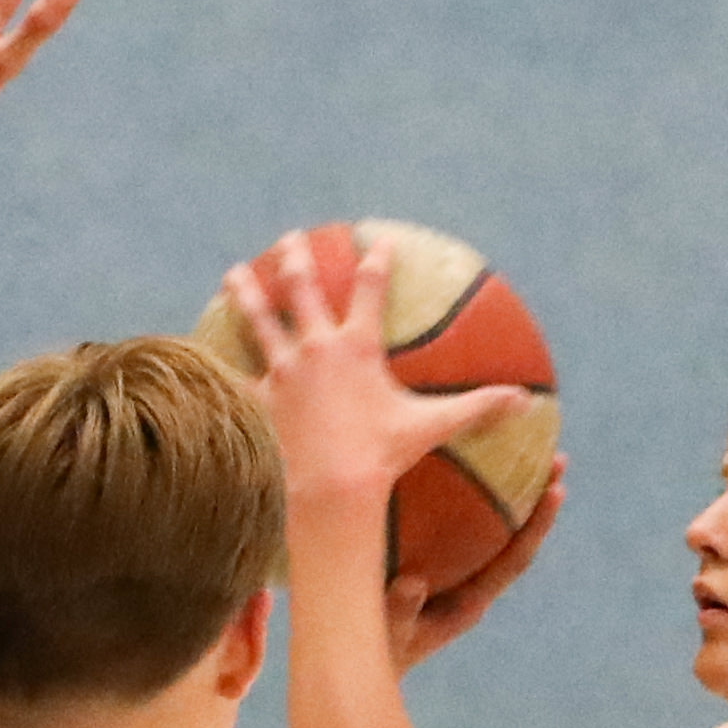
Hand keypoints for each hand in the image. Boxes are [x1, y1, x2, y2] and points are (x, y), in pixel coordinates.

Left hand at [225, 233, 536, 513]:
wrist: (329, 489)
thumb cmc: (381, 457)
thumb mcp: (432, 428)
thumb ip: (478, 409)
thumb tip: (527, 402)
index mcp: (357, 346)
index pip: (372, 290)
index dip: (378, 263)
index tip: (378, 243)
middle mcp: (315, 347)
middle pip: (303, 289)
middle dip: (297, 259)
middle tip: (291, 239)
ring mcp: (282, 371)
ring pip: (258, 319)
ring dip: (247, 292)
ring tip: (234, 272)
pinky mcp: (257, 398)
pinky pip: (235, 369)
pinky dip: (219, 354)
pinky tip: (200, 346)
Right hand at [385, 455, 566, 671]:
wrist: (362, 661)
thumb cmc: (376, 650)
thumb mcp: (387, 636)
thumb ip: (400, 612)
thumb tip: (413, 583)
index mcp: (469, 602)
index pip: (514, 560)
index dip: (537, 526)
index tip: (556, 491)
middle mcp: (472, 585)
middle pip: (516, 538)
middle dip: (538, 499)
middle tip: (557, 458)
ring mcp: (457, 573)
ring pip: (494, 529)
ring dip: (513, 492)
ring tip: (529, 452)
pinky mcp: (437, 562)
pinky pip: (463, 525)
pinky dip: (474, 495)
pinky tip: (469, 464)